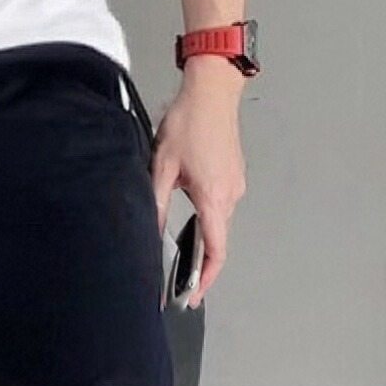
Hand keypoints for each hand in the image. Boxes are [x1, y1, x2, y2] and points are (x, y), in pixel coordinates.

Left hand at [150, 59, 247, 304]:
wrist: (212, 92)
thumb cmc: (190, 122)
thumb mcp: (162, 166)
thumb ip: (156, 202)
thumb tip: (149, 230)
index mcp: (214, 198)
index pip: (215, 250)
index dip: (207, 279)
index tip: (195, 294)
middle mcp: (231, 195)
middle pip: (218, 239)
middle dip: (201, 261)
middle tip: (181, 278)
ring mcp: (235, 184)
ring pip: (219, 221)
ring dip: (203, 234)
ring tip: (180, 242)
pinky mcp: (234, 174)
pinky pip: (221, 203)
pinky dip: (207, 214)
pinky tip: (188, 205)